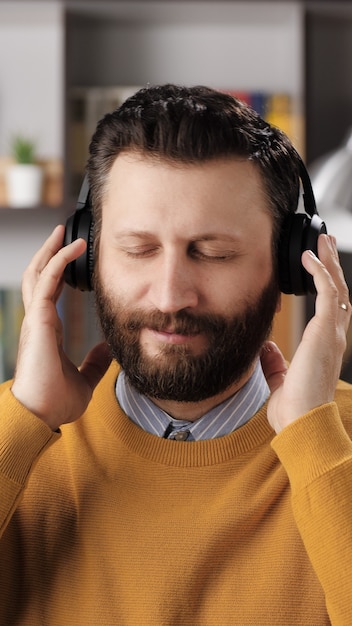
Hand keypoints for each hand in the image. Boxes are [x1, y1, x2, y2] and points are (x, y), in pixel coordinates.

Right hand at [11, 225, 111, 430]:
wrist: (41, 415)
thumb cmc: (55, 401)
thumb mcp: (85, 378)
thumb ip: (95, 362)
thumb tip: (108, 348)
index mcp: (47, 331)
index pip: (49, 293)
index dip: (58, 272)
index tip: (72, 257)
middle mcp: (38, 321)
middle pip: (39, 277)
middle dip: (49, 253)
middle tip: (62, 234)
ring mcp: (35, 319)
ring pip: (38, 273)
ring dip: (51, 250)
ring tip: (64, 231)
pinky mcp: (38, 319)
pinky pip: (46, 281)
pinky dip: (59, 261)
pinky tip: (74, 248)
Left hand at [261, 234, 350, 432]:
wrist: (301, 422)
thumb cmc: (293, 407)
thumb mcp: (280, 378)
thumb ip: (275, 361)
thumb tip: (267, 347)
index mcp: (324, 347)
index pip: (331, 309)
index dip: (327, 286)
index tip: (317, 268)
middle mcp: (333, 336)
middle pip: (339, 292)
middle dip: (332, 267)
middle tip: (324, 244)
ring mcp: (332, 332)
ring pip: (337, 287)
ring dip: (329, 262)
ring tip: (321, 241)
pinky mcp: (326, 330)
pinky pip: (328, 292)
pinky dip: (320, 272)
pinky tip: (309, 257)